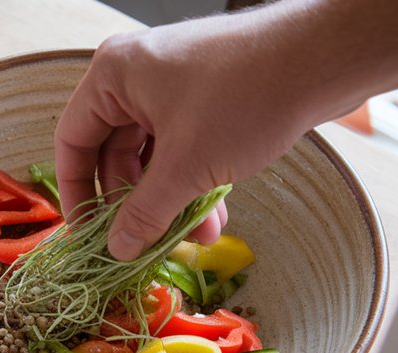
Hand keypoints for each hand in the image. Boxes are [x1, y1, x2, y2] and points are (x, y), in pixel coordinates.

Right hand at [57, 0, 397, 260]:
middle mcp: (135, 76)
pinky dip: (192, 180)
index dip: (75, 193)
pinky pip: (183, 145)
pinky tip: (212, 217)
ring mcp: (172, 83)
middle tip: (144, 245)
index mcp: (113, 77)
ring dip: (169, 200)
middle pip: (114, 153)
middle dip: (136, 204)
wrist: (325, 57)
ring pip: (154, 155)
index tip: (88, 235)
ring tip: (194, 238)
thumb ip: (144, 212)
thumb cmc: (244, 99)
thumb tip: (117, 250)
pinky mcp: (207, 93)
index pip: (73, 142)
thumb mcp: (186, 166)